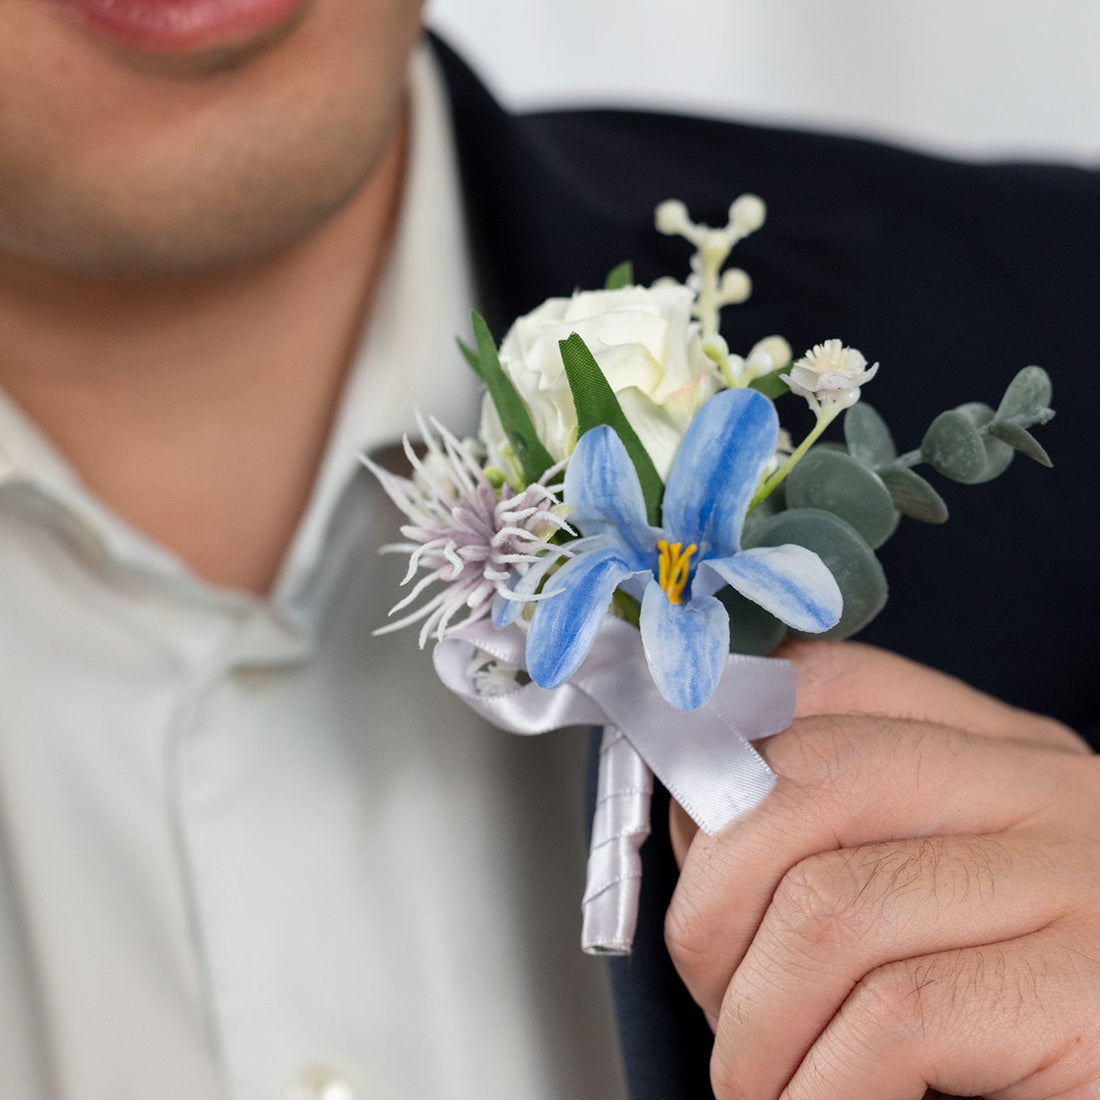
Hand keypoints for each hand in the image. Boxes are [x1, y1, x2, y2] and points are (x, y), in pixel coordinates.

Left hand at [666, 640, 1099, 1099]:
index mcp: (995, 754)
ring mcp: (1077, 881)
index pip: (832, 683)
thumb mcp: (937, 888)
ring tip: (754, 1079)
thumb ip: (838, 834)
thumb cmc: (1013, 1016)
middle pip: (809, 780)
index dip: (722, 742)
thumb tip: (697, 826)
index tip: (681, 826)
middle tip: (711, 993)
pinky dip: (817, 1085)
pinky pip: (895, 1018)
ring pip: (829, 905)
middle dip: (713, 899)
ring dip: (753, 1018)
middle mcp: (1042, 791)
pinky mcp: (1092, 999)